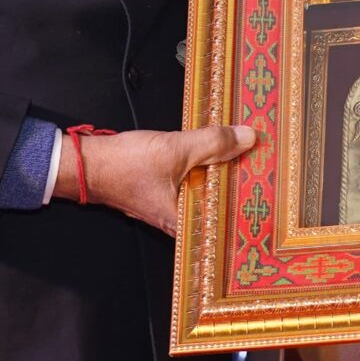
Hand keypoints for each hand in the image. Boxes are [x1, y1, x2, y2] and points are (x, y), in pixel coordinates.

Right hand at [59, 123, 256, 234]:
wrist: (85, 164)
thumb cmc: (123, 166)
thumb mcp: (174, 150)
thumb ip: (212, 143)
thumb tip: (248, 137)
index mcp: (184, 223)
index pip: (226, 220)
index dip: (250, 203)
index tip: (274, 188)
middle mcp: (180, 222)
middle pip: (220, 206)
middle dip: (242, 187)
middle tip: (270, 170)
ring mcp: (173, 208)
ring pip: (208, 193)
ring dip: (225, 176)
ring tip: (253, 160)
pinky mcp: (167, 194)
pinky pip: (196, 184)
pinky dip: (208, 170)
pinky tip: (222, 155)